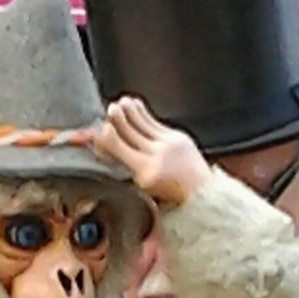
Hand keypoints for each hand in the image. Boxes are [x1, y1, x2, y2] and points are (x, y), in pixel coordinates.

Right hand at [95, 96, 211, 205]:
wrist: (200, 193)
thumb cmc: (169, 194)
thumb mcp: (144, 187)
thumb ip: (125, 168)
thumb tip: (105, 149)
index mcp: (145, 172)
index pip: (120, 148)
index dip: (106, 137)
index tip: (99, 130)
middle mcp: (156, 155)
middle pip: (130, 131)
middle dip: (118, 118)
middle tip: (110, 109)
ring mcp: (168, 143)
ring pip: (142, 122)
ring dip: (129, 110)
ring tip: (120, 103)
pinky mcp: (176, 135)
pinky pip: (154, 120)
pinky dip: (142, 112)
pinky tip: (135, 105)